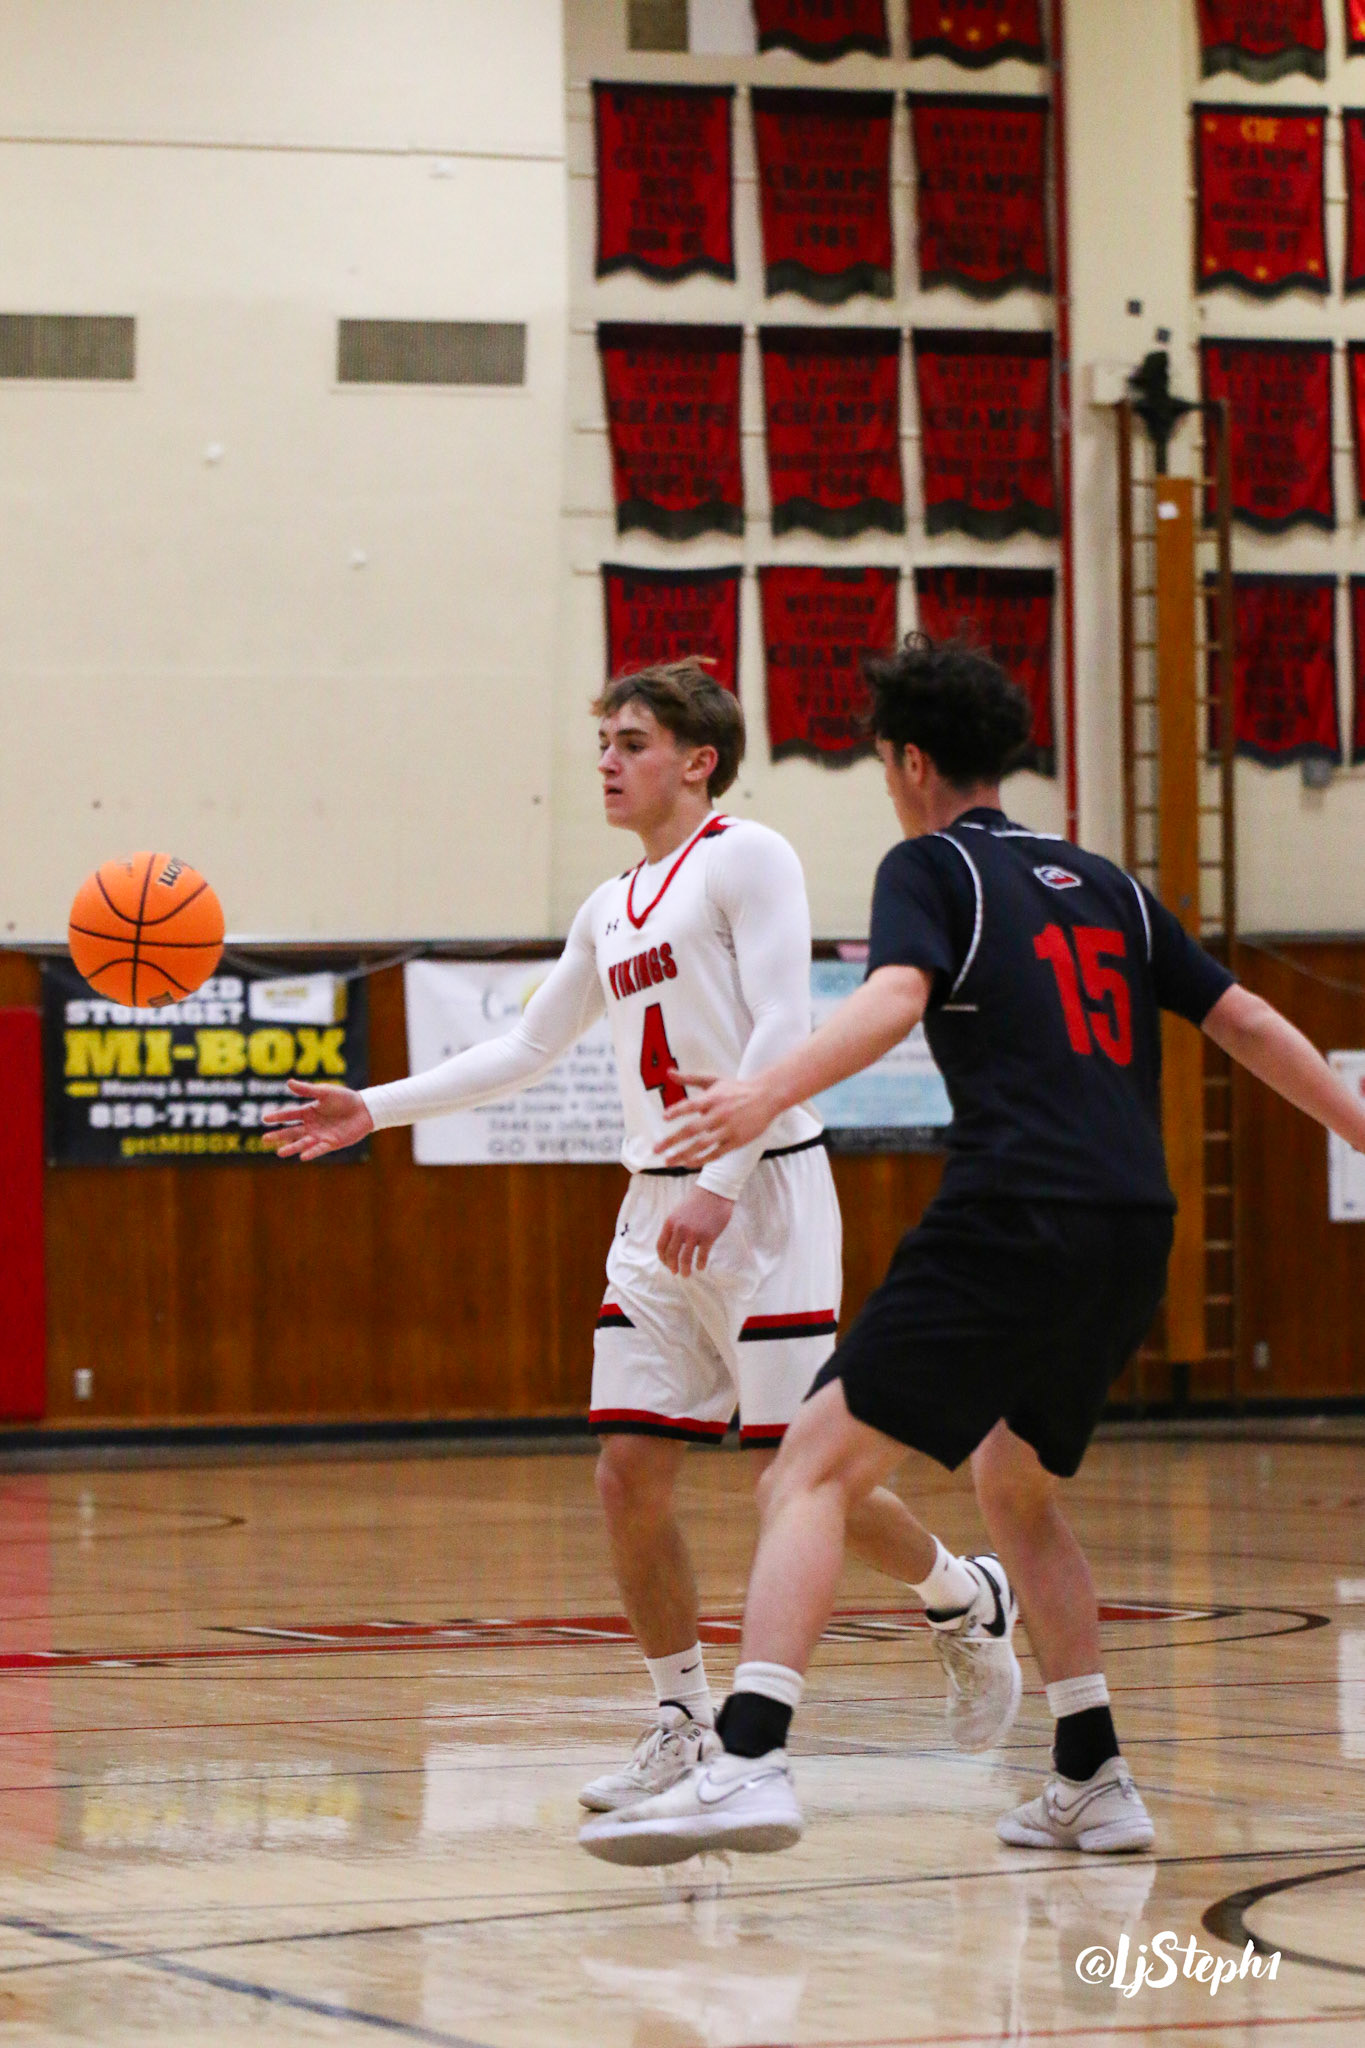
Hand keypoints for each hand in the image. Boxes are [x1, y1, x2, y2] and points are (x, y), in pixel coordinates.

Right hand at [261, 1079, 373, 1159]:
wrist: (364, 1108)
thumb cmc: (344, 1098)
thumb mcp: (325, 1092)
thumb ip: (307, 1090)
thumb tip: (288, 1083)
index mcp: (308, 1111)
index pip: (289, 1115)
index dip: (277, 1116)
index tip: (264, 1118)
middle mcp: (311, 1125)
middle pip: (292, 1131)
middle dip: (279, 1135)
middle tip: (264, 1139)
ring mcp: (320, 1135)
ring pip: (303, 1143)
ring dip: (292, 1148)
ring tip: (280, 1153)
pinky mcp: (331, 1143)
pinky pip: (319, 1149)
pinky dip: (311, 1152)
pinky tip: (303, 1156)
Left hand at [656, 1071, 777, 1167]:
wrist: (767, 1097)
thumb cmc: (736, 1088)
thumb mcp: (713, 1080)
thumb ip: (689, 1078)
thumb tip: (668, 1072)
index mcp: (713, 1098)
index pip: (692, 1105)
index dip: (678, 1110)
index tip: (664, 1117)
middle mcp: (719, 1114)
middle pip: (692, 1129)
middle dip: (672, 1140)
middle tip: (655, 1149)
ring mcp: (728, 1129)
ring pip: (702, 1145)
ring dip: (683, 1155)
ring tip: (668, 1161)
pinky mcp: (736, 1141)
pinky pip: (716, 1153)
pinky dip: (701, 1160)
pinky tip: (687, 1164)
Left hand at [656, 1185, 734, 1277]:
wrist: (715, 1191)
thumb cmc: (698, 1201)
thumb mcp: (679, 1212)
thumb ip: (674, 1226)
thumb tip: (673, 1244)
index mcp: (670, 1223)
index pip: (661, 1245)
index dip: (663, 1258)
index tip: (666, 1264)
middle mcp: (679, 1229)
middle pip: (671, 1254)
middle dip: (672, 1266)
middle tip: (675, 1272)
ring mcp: (694, 1234)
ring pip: (685, 1258)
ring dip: (685, 1269)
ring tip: (686, 1274)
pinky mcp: (708, 1237)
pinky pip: (701, 1256)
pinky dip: (700, 1264)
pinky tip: (700, 1267)